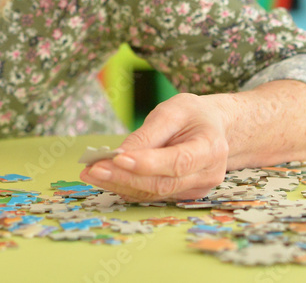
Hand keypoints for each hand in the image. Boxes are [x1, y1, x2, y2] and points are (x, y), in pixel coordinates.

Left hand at [79, 93, 229, 201]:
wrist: (214, 128)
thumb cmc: (193, 115)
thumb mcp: (173, 110)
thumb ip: (148, 134)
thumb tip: (119, 155)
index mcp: (210, 147)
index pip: (178, 162)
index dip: (147, 164)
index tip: (117, 158)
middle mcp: (207, 174)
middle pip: (162, 183)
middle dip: (124, 177)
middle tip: (93, 169)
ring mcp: (195, 188)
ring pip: (154, 193)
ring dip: (119, 185)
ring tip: (91, 173)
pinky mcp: (182, 194)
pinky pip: (152, 194)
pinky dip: (127, 187)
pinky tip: (106, 178)